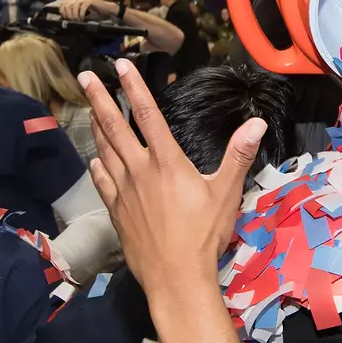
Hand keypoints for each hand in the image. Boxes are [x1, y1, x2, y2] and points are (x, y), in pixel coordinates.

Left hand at [57, 0, 102, 20]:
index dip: (63, 12)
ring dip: (75, 15)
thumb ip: (76, 15)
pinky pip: (82, 7)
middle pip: (67, 5)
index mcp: (75, 1)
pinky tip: (83, 18)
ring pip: (74, 6)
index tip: (67, 20)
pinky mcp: (90, 0)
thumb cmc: (96, 13)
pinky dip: (81, 14)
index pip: (63, 4)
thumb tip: (67, 21)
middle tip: (73, 21)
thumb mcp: (83, 15)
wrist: (108, 10)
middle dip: (69, 15)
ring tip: (78, 21)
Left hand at [79, 57, 264, 286]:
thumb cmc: (204, 235)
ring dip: (96, 127)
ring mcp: (123, 192)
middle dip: (100, 98)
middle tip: (85, 77)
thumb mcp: (227, 193)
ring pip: (105, 151)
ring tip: (89, 108)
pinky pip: (103, 181)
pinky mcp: (116, 212)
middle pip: (114, 127)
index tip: (120, 65)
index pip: (147, 115)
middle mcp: (139, 171)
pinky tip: (96, 159)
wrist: (176, 277)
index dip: (133, 87)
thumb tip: (256, 122)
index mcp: (166, 162)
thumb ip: (239, 155)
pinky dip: (98, 165)